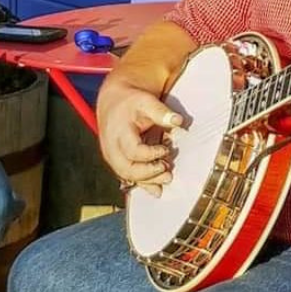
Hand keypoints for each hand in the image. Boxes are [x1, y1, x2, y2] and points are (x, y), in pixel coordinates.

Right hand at [97, 79, 183, 197]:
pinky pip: (128, 177)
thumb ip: (161, 112)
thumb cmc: (131, 102)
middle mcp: (112, 148)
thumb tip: (178, 121)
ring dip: (147, 181)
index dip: (151, 154)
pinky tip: (156, 190)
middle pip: (127, 169)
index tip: (165, 149)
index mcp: (119, 132)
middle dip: (148, 173)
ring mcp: (113, 157)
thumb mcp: (146, 101)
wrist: (114, 102)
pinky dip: (143, 184)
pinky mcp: (117, 161)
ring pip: (127, 176)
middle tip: (167, 168)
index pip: (133, 151)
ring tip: (166, 178)